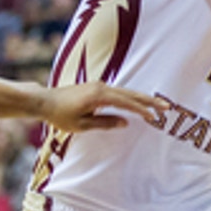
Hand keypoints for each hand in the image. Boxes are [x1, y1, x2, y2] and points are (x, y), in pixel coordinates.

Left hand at [37, 82, 169, 131]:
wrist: (44, 101)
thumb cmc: (60, 115)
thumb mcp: (82, 125)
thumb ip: (105, 123)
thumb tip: (125, 122)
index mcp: (99, 96)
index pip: (127, 103)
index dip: (142, 110)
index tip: (155, 117)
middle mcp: (101, 87)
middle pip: (130, 94)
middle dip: (149, 101)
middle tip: (166, 106)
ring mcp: (99, 86)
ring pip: (125, 92)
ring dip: (141, 99)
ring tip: (156, 105)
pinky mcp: (95, 88)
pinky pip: (118, 93)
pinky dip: (130, 98)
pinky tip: (136, 103)